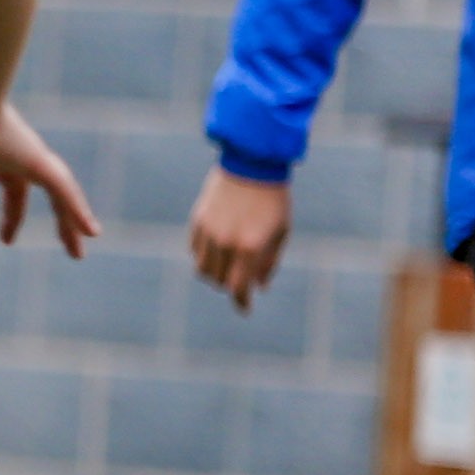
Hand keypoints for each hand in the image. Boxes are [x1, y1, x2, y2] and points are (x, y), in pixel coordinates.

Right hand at [0, 96, 99, 256]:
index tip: (7, 241)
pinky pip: (64, 191)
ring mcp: (34, 158)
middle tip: (74, 249)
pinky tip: (91, 232)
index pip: (13, 188)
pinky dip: (78, 211)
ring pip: (63, 195)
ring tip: (83, 249)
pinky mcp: (38, 161)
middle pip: (50, 194)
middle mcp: (23, 156)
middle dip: (61, 222)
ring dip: (73, 223)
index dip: (12, 215)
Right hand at [186, 166, 293, 312]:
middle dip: (229, 285)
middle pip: (218, 280)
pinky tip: (217, 250)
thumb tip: (258, 286)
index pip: (238, 287)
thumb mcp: (280, 233)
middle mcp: (226, 243)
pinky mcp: (198, 222)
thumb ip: (268, 263)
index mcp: (250, 247)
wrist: (252, 166)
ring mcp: (208, 232)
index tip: (245, 309)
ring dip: (213, 274)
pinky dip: (204, 256)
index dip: (241, 302)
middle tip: (239, 282)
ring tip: (226, 268)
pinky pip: (195, 249)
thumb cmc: (273, 201)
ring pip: (202, 268)